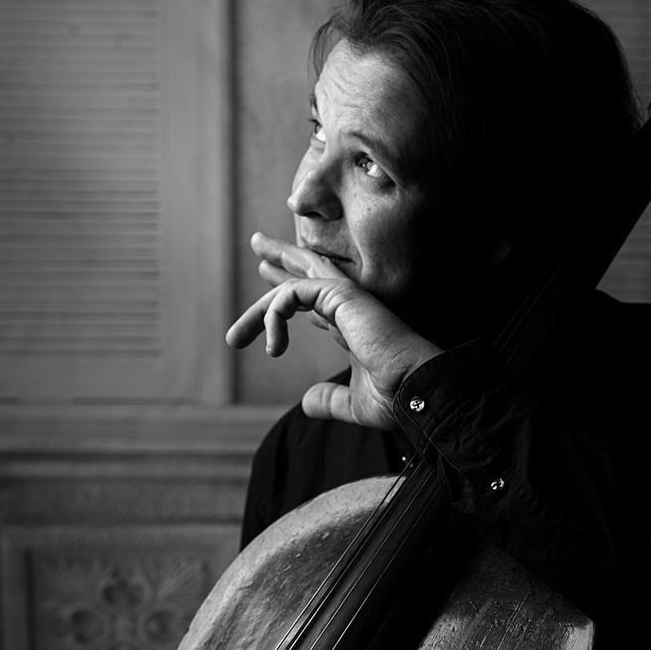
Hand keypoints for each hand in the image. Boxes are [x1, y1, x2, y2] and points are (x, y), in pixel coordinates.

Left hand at [226, 233, 442, 429]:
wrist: (416, 393)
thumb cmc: (396, 399)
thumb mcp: (354, 404)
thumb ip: (330, 399)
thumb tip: (307, 401)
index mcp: (355, 328)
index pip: (318, 303)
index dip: (293, 300)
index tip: (270, 301)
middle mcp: (352, 308)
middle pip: (310, 273)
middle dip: (281, 260)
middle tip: (256, 245)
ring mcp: (348, 299)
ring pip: (297, 280)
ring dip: (261, 305)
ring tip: (234, 336)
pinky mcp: (342, 296)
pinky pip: (293, 293)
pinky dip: (275, 315)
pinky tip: (272, 346)